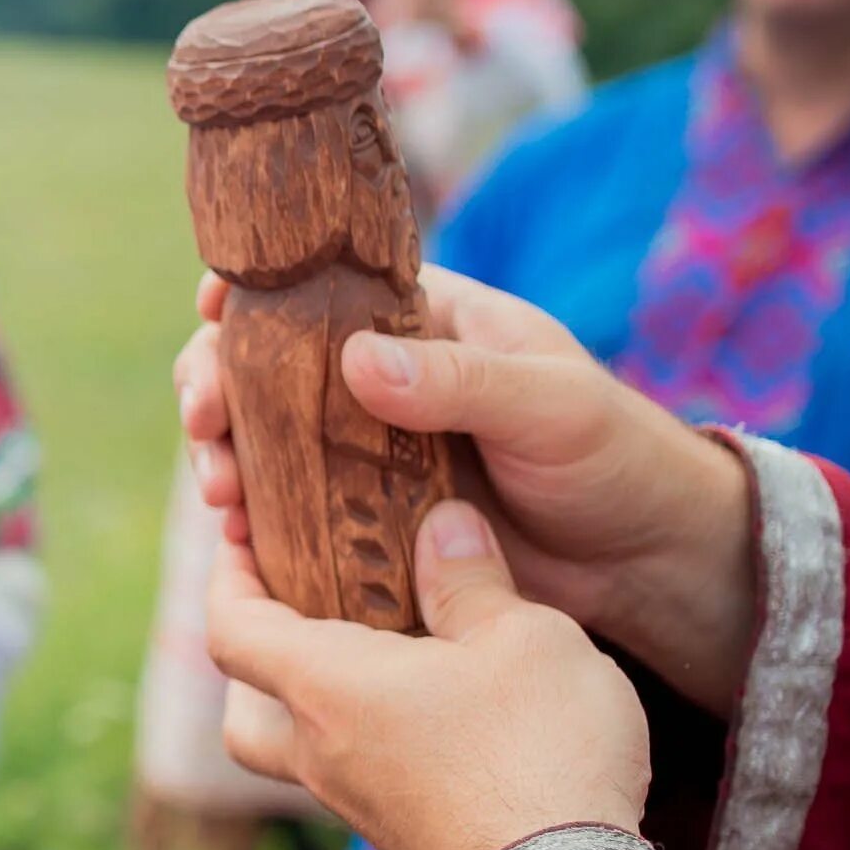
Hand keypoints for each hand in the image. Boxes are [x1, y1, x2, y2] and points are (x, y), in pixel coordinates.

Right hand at [176, 266, 757, 713]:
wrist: (642, 564)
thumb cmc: (614, 457)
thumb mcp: (552, 405)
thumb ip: (460, 381)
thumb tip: (355, 359)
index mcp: (422, 321)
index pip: (320, 284)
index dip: (255, 289)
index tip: (214, 307)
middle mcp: (379, 380)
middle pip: (263, 365)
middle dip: (215, 388)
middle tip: (206, 427)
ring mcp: (362, 453)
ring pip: (262, 441)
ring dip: (225, 459)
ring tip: (222, 496)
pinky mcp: (361, 521)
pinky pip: (289, 514)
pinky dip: (254, 523)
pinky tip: (238, 540)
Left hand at [206, 498, 650, 849]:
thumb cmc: (539, 751)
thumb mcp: (521, 637)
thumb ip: (470, 577)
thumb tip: (442, 523)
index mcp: (325, 688)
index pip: (232, 628)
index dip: (226, 577)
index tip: (239, 536)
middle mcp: (321, 753)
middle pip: (243, 711)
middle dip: (254, 663)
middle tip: (300, 615)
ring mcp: (358, 806)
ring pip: (297, 754)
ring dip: (314, 708)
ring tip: (376, 661)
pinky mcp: (403, 839)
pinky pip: (358, 781)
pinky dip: (370, 743)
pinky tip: (433, 718)